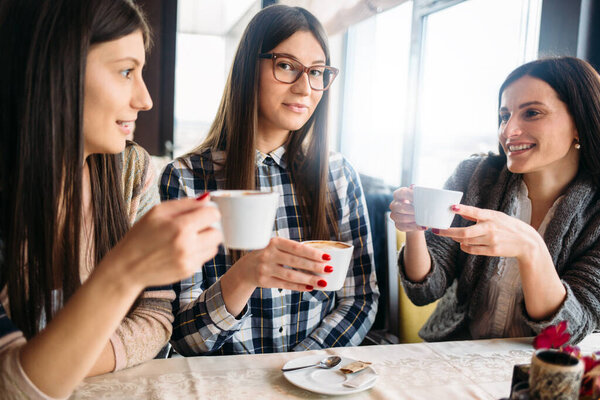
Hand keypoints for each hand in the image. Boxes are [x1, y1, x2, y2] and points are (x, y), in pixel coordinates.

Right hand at [99, 196, 221, 288]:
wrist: (127, 267)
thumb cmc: (140, 235)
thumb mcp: (157, 212)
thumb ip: (185, 203)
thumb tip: (207, 198)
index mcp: (180, 227)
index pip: (213, 214)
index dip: (207, 211)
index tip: (199, 213)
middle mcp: (187, 245)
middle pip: (218, 232)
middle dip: (208, 227)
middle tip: (193, 227)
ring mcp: (189, 261)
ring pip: (215, 246)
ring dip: (206, 240)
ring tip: (188, 238)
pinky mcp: (189, 271)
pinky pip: (205, 258)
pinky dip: (199, 252)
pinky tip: (183, 250)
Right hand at [232, 237, 331, 290]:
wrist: (245, 268)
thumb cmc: (269, 255)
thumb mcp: (277, 247)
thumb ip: (293, 250)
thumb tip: (320, 258)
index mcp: (274, 242)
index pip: (297, 248)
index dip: (313, 253)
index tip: (327, 257)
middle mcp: (268, 254)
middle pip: (295, 262)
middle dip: (314, 266)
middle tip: (329, 270)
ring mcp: (265, 268)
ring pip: (291, 275)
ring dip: (309, 279)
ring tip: (322, 282)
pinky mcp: (264, 281)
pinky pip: (285, 285)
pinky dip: (299, 286)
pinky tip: (310, 287)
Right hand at [389, 186, 426, 231]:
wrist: (418, 216)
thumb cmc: (419, 203)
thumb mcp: (419, 196)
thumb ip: (417, 191)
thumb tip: (414, 187)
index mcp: (399, 194)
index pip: (401, 193)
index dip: (410, 195)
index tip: (420, 198)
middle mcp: (394, 204)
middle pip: (400, 207)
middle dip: (412, 210)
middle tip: (422, 211)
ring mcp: (394, 215)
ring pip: (401, 218)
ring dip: (413, 219)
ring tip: (423, 220)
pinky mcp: (397, 224)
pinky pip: (403, 227)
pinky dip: (413, 227)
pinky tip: (421, 226)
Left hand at [433, 204, 540, 261]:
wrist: (527, 243)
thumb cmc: (508, 227)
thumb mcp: (496, 217)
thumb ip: (478, 215)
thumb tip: (461, 211)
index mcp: (491, 216)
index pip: (475, 212)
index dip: (463, 210)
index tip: (452, 207)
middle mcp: (490, 228)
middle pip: (465, 232)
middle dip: (448, 232)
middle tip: (437, 230)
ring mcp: (491, 240)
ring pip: (466, 241)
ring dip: (456, 239)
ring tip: (452, 236)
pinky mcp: (493, 251)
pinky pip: (472, 250)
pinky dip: (464, 247)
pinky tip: (462, 244)